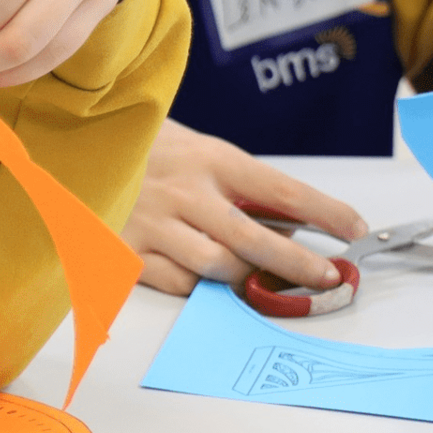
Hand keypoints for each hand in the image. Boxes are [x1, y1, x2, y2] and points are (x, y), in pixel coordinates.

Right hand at [126, 118, 368, 295]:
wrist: (77, 145)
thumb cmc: (148, 151)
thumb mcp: (197, 150)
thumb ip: (237, 185)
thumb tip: (291, 225)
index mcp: (208, 158)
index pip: (280, 189)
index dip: (325, 212)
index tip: (354, 230)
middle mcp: (183, 191)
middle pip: (255, 239)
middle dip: (299, 265)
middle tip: (328, 278)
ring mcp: (154, 223)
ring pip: (218, 267)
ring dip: (247, 278)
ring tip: (261, 280)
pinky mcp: (128, 250)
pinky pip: (179, 283)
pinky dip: (201, 286)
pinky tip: (206, 278)